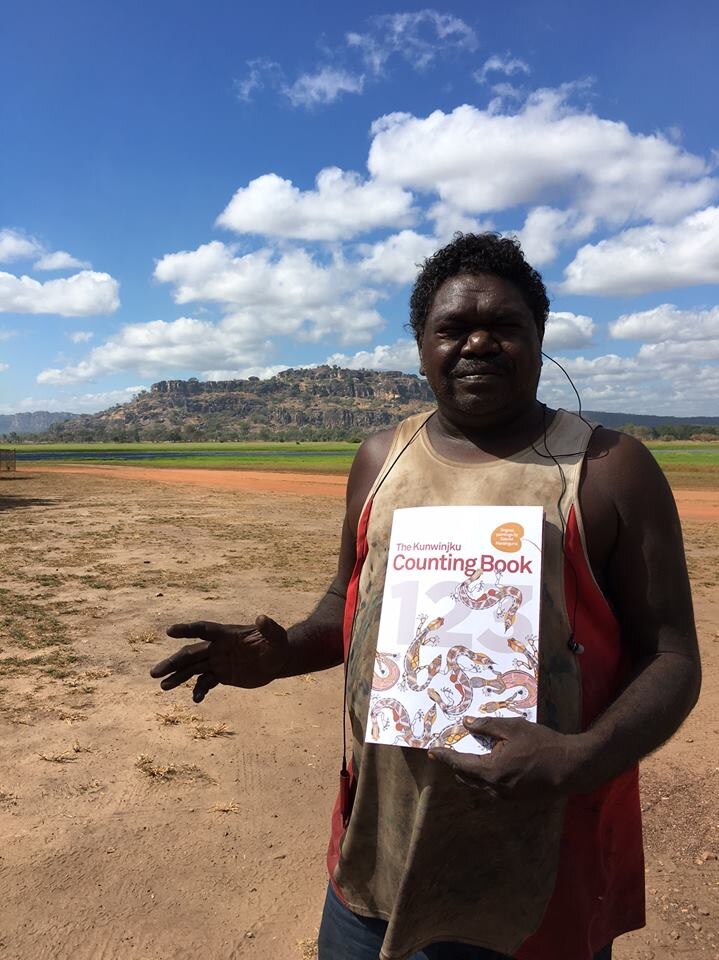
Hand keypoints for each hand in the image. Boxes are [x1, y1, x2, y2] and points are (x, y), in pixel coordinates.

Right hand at [149, 615, 288, 702]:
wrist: (277, 661)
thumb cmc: (277, 645)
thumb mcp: (277, 637)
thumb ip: (269, 628)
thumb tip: (261, 618)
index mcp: (226, 634)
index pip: (203, 629)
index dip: (187, 629)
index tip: (170, 631)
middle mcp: (217, 647)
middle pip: (190, 653)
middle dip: (173, 663)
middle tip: (154, 673)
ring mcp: (217, 662)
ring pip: (192, 669)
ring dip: (177, 677)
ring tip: (163, 686)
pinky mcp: (221, 675)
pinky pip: (205, 683)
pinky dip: (199, 691)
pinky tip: (196, 700)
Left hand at [428, 716, 585, 799]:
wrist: (570, 767)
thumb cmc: (543, 744)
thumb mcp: (514, 728)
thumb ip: (488, 726)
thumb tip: (467, 723)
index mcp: (491, 771)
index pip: (459, 763)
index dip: (444, 756)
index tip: (432, 751)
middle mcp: (495, 788)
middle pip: (466, 777)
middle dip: (455, 764)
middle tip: (447, 751)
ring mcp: (506, 795)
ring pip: (478, 784)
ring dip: (469, 772)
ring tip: (465, 756)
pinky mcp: (516, 797)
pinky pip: (491, 788)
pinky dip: (483, 777)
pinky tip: (488, 764)